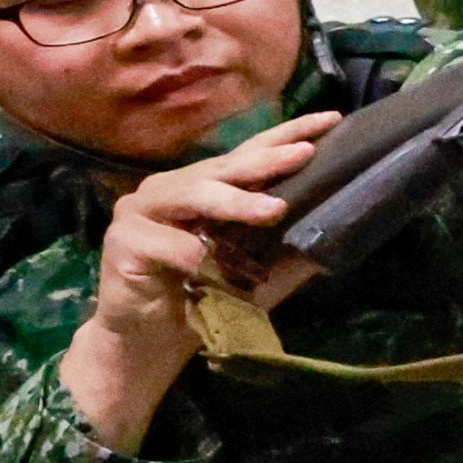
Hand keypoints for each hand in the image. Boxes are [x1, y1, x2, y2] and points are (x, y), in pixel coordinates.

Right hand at [60, 116, 335, 450]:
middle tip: (305, 153)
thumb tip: (340, 229)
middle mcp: (173, 189)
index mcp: (205, 188)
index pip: (249, 154)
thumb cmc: (205, 300)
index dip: (286, 135)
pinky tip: (201, 264)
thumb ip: (288, 250)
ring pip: (193, 196)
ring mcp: (142, 210)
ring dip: (234, 202)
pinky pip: (164, 242)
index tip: (330, 120)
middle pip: (223, 168)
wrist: (151, 342)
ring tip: (273, 208)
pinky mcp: (122, 241)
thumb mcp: (257, 274)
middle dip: (266, 160)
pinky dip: (188, 252)